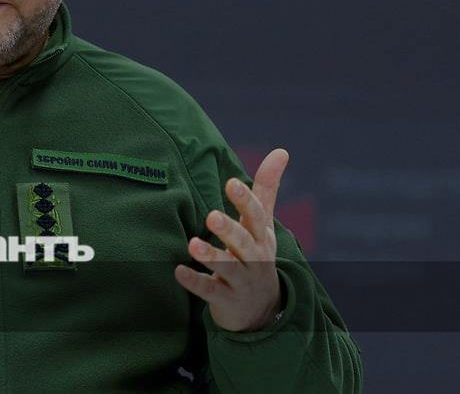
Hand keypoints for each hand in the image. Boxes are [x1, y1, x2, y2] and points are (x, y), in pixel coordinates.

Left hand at [174, 148, 287, 331]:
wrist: (263, 309)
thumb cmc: (256, 253)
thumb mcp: (263, 223)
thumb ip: (267, 187)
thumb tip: (281, 150)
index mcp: (260, 235)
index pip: (255, 215)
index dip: (244, 200)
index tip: (231, 182)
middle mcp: (254, 257)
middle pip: (243, 242)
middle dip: (229, 230)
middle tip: (211, 216)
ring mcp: (242, 280)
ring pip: (228, 268)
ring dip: (211, 256)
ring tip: (192, 243)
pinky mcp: (226, 300)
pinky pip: (210, 291)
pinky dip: (195, 281)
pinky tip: (178, 271)